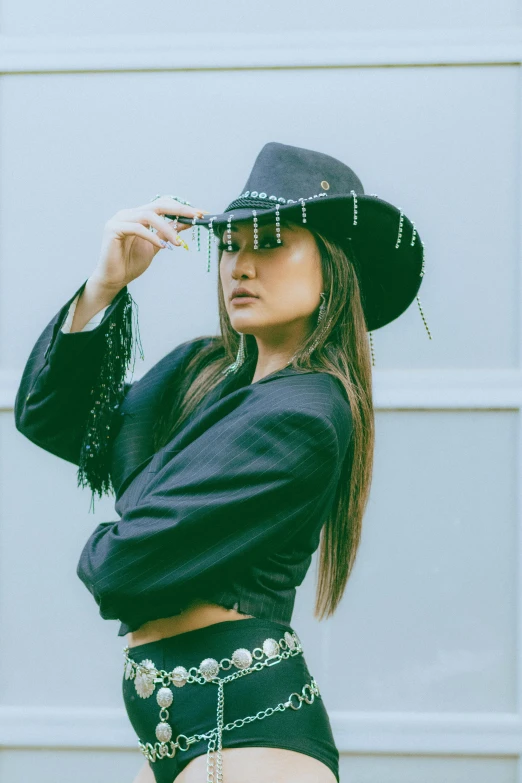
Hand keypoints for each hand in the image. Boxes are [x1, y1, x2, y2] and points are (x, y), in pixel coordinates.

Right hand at [91, 196, 208, 290]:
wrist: (114, 279)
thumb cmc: (132, 263)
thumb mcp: (157, 245)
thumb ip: (168, 232)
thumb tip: (187, 222)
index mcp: (138, 215)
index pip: (162, 205)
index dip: (181, 208)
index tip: (200, 214)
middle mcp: (128, 213)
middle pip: (157, 205)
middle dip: (180, 210)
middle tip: (196, 217)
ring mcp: (119, 219)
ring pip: (148, 216)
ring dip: (167, 228)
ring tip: (177, 242)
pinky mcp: (113, 229)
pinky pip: (137, 228)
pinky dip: (152, 236)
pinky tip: (163, 246)